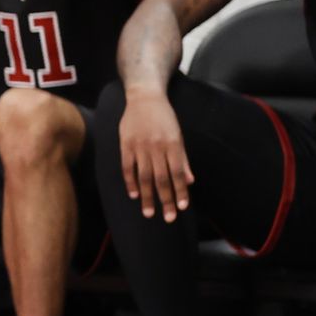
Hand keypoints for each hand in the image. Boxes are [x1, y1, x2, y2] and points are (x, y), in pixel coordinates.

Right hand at [117, 90, 192, 220]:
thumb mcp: (178, 135)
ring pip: (144, 176)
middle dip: (166, 200)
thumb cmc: (164, 117)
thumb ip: (183, 159)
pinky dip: (130, 182)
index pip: (178, 174)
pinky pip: (127, 167)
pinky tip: (134, 194)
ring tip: (149, 212)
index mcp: (173, 145)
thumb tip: (190, 180)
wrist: (144, 97)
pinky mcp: (126, 144)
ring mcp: (139, 146)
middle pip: (161, 179)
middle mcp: (156, 148)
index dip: (180, 192)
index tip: (182, 208)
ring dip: (148, 196)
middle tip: (168, 218)